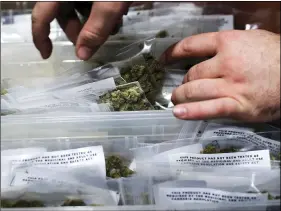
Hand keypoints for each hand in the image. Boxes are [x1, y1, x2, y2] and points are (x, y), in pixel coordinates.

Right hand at [32, 2, 130, 59]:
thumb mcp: (109, 3)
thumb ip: (96, 28)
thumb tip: (82, 55)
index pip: (41, 16)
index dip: (41, 37)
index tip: (48, 54)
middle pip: (63, 15)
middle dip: (79, 31)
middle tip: (96, 41)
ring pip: (77, 9)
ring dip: (93, 23)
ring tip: (114, 27)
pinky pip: (87, 1)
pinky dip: (99, 11)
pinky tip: (115, 14)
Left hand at [160, 29, 279, 121]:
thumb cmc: (276, 56)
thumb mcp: (251, 40)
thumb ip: (227, 45)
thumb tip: (207, 51)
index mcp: (229, 42)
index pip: (191, 46)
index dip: (173, 53)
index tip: (164, 60)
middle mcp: (227, 63)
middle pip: (192, 73)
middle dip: (183, 82)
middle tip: (181, 87)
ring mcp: (231, 85)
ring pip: (195, 91)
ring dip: (182, 96)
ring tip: (177, 100)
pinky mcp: (238, 105)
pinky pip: (209, 109)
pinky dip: (191, 112)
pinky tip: (178, 113)